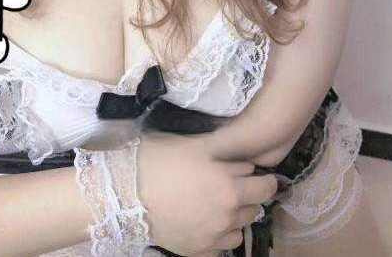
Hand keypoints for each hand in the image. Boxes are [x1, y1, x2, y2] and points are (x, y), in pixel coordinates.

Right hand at [136, 131, 276, 255]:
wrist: (126, 193)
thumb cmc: (161, 160)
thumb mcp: (196, 145)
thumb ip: (226, 149)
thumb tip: (246, 153)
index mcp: (231, 186)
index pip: (265, 185)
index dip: (259, 176)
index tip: (249, 172)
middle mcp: (228, 214)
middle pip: (255, 206)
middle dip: (247, 194)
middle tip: (228, 184)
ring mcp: (214, 236)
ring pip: (241, 228)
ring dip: (235, 216)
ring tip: (215, 204)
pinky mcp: (199, 252)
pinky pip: (222, 246)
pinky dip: (219, 235)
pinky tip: (204, 222)